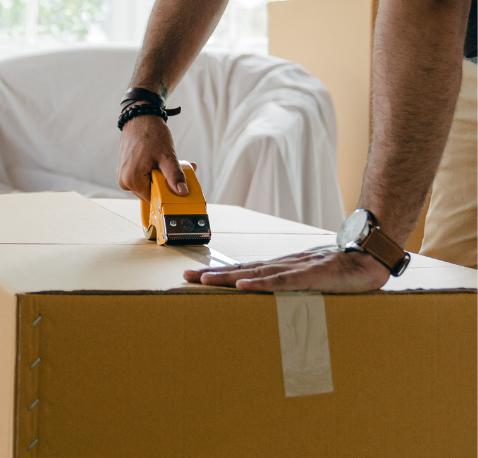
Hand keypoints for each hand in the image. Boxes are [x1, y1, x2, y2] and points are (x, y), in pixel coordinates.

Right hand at [117, 113, 187, 201]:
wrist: (139, 118)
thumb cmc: (151, 133)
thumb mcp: (167, 156)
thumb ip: (174, 176)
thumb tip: (182, 192)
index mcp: (132, 180)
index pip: (154, 198)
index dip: (168, 192)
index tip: (180, 183)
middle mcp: (124, 181)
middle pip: (151, 192)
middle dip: (166, 183)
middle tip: (180, 169)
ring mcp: (123, 176)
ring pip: (148, 184)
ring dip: (161, 177)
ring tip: (169, 162)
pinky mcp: (126, 170)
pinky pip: (142, 178)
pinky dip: (154, 172)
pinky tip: (160, 161)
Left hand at [183, 247, 390, 292]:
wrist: (369, 259)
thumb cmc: (341, 271)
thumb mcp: (310, 280)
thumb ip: (292, 287)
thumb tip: (271, 297)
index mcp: (281, 268)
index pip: (244, 270)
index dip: (219, 274)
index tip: (195, 277)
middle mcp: (282, 265)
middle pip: (241, 270)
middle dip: (212, 275)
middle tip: (186, 279)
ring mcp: (294, 268)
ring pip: (255, 273)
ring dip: (227, 278)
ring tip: (204, 282)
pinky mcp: (310, 275)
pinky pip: (280, 281)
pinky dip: (260, 284)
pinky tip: (243, 286)